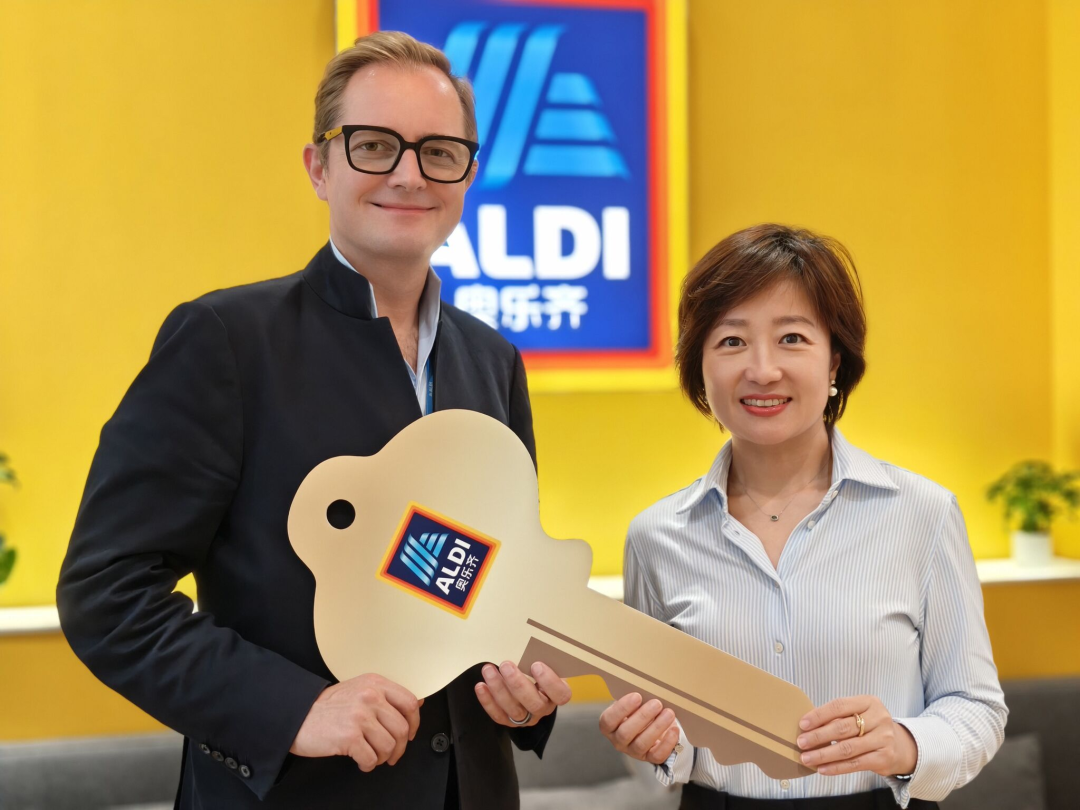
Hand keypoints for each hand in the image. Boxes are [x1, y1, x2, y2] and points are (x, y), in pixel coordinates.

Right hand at [290, 673, 423, 771]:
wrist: (298, 715)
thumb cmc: (327, 706)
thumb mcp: (359, 689)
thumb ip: (386, 695)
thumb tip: (418, 703)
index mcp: (375, 683)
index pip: (409, 702)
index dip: (414, 723)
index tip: (409, 733)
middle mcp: (370, 696)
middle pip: (402, 728)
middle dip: (399, 747)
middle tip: (392, 755)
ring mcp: (360, 716)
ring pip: (389, 745)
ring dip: (382, 757)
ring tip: (372, 757)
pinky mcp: (349, 736)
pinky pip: (371, 758)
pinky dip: (368, 764)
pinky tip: (361, 760)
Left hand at [474, 660, 570, 726]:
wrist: (529, 685)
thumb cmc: (537, 670)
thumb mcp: (545, 663)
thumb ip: (541, 657)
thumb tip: (530, 643)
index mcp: (557, 694)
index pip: (561, 694)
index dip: (549, 681)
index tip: (536, 664)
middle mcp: (543, 708)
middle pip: (534, 704)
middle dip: (518, 684)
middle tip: (506, 665)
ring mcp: (526, 717)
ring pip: (514, 710)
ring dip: (499, 689)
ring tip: (489, 671)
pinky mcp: (508, 721)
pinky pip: (498, 714)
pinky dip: (488, 701)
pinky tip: (481, 686)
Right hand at [599, 692, 679, 764]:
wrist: (649, 726)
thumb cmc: (637, 709)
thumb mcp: (632, 703)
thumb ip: (634, 698)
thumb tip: (646, 687)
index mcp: (609, 726)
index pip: (608, 720)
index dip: (622, 708)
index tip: (637, 696)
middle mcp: (618, 740)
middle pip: (625, 733)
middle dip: (643, 717)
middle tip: (657, 703)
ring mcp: (633, 751)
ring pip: (641, 744)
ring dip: (657, 727)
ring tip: (669, 713)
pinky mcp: (648, 758)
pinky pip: (657, 756)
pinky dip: (667, 743)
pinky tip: (674, 729)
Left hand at [798, 695, 917, 776]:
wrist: (898, 745)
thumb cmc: (868, 727)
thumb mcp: (857, 714)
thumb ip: (837, 717)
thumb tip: (807, 727)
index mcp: (869, 702)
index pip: (839, 706)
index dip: (819, 715)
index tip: (803, 724)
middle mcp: (879, 718)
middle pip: (842, 728)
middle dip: (818, 736)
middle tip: (801, 743)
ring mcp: (883, 738)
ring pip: (848, 748)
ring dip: (824, 754)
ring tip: (807, 758)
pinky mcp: (884, 757)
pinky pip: (855, 763)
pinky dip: (836, 767)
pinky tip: (822, 768)